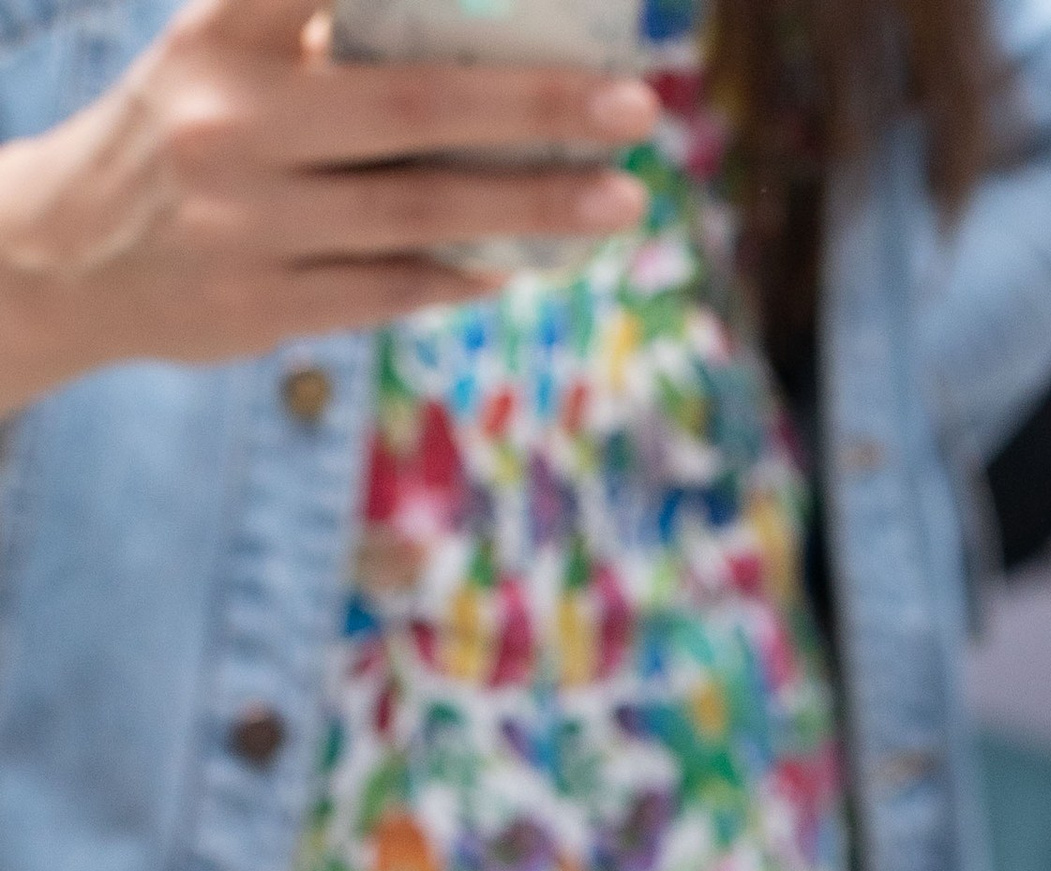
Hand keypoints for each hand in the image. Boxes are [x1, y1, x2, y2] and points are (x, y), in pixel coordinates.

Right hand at [0, 0, 653, 413]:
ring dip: (534, 208)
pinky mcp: (260, 307)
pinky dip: (466, 270)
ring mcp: (247, 222)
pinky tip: (525, 258)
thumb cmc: (183, 132)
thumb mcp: (226, 52)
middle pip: (416, 108)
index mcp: (226, 32)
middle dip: (539, 107)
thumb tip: (491, 50)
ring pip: (420, 213)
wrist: (60, 256)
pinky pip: (392, 287)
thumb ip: (325, 34)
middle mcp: (233, 119)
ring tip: (620, 201)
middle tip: (639, 110)